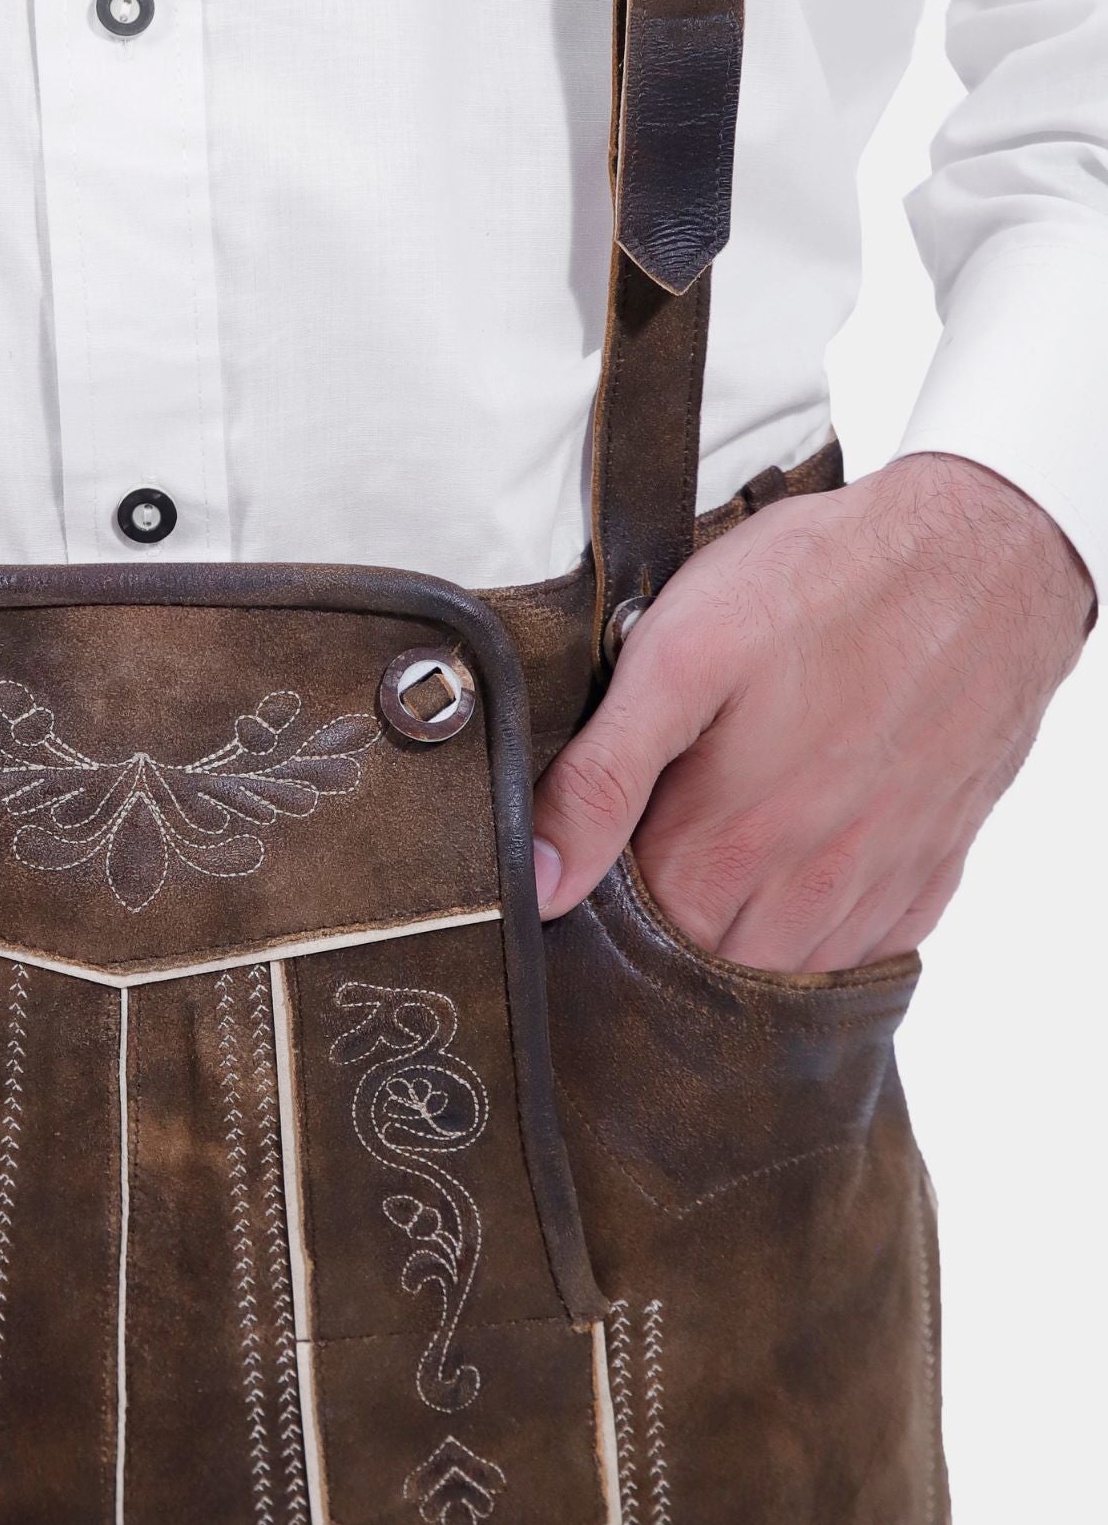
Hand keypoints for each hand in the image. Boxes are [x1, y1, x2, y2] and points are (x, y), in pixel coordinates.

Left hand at [532, 452, 1092, 972]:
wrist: (983, 555)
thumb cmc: (825, 587)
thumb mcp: (678, 657)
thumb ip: (602, 778)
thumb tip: (542, 882)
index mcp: (727, 848)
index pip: (631, 940)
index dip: (597, 900)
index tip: (592, 846)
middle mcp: (807, 890)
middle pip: (706, 964)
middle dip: (666, 926)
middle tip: (656, 835)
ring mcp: (879, 884)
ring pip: (788, 969)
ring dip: (744, 933)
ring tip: (725, 846)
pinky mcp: (934, 863)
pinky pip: (869, 946)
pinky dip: (827, 928)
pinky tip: (804, 864)